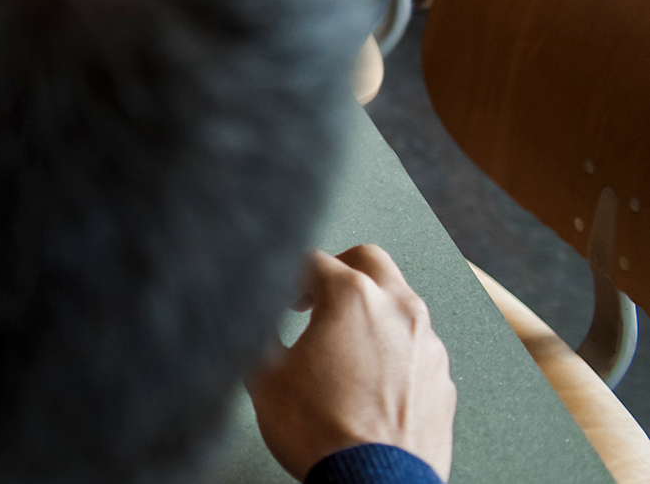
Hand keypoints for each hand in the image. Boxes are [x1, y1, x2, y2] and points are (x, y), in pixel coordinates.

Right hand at [247, 246, 455, 482]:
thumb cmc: (322, 433)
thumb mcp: (263, 375)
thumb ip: (257, 332)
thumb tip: (250, 318)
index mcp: (352, 296)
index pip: (312, 260)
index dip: (286, 276)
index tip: (277, 294)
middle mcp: (398, 310)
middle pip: (369, 261)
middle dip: (339, 271)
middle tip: (315, 298)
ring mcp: (428, 346)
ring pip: (400, 303)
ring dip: (370, 311)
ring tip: (342, 343)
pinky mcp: (443, 381)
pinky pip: (417, 347)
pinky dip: (393, 349)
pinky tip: (369, 377)